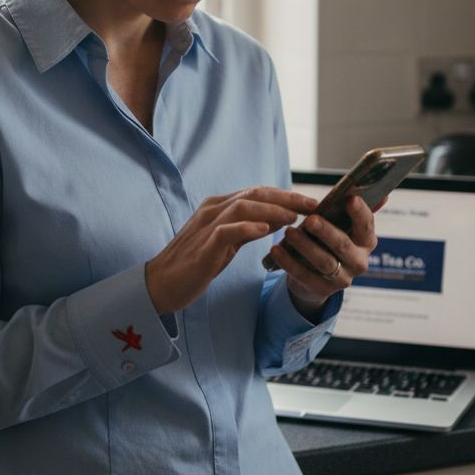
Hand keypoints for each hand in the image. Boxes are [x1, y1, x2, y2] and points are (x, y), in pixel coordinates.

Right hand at [146, 187, 317, 314]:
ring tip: (293, 217)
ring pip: (243, 207)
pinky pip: (227, 232)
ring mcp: (206, 226)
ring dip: (272, 210)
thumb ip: (248, 228)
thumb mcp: (227, 242)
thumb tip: (277, 219)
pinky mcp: (203, 246)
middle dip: (287, 198)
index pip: (258, 192)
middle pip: (255, 194)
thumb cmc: (195, 262)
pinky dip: (247, 228)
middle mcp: (213, 209)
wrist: (162, 282)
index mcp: (219, 206)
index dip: (286, 195)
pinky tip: (266, 231)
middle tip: (313, 205)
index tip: (311, 202)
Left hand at [268, 195, 383, 319]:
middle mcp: (359, 261)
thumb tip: (384, 193)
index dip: (359, 212)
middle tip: (310, 219)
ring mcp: (342, 278)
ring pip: (324, 261)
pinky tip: (276, 249)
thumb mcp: (341, 226)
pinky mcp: (323, 290)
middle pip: (343, 245)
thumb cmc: (329, 241)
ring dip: (305, 246)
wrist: (316, 277)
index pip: (366, 225)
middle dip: (326, 231)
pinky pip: (304, 275)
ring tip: (289, 232)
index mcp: (366, 241)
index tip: (349, 198)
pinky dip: (289, 262)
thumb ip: (354, 210)